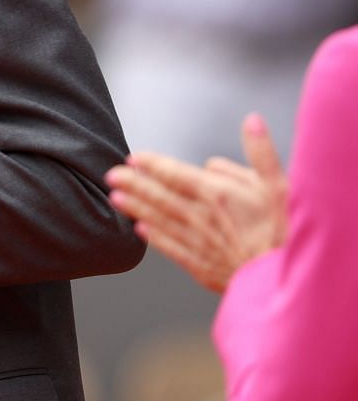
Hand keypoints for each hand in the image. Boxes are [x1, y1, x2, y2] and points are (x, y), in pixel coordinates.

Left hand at [105, 114, 288, 292]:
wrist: (286, 279)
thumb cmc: (287, 231)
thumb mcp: (281, 185)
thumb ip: (262, 152)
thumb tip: (252, 121)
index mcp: (217, 194)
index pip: (177, 173)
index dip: (154, 164)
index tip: (134, 158)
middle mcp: (201, 216)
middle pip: (161, 195)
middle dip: (135, 184)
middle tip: (112, 175)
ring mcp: (198, 242)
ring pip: (159, 220)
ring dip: (136, 207)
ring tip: (115, 197)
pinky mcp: (200, 265)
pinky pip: (170, 248)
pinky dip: (153, 237)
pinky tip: (139, 229)